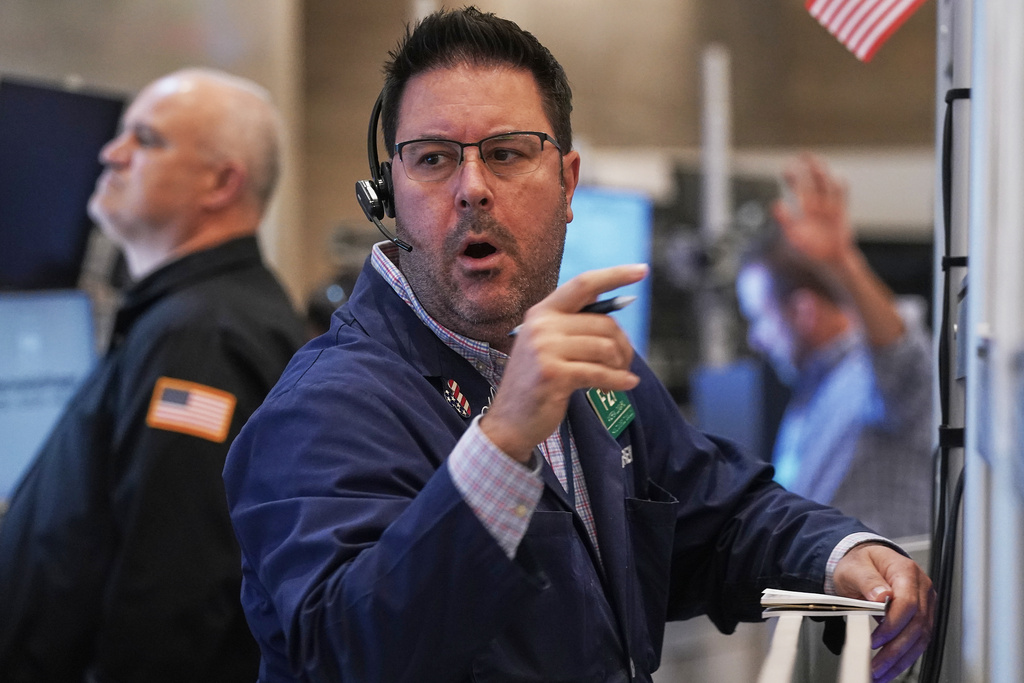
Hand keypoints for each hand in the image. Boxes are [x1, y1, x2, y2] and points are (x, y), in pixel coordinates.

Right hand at [480, 264, 647, 461]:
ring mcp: (545, 349)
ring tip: (619, 376)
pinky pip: (601, 373)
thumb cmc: (537, 382)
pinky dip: (619, 381)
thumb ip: (576, 325)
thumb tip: (618, 307)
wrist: (510, 421)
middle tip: (625, 363)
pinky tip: (626, 385)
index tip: (642, 271)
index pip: (583, 284)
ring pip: (606, 348)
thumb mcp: (548, 345)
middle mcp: (542, 325)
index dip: (615, 275)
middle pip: (604, 323)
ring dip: (621, 365)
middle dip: (623, 345)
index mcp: (542, 312)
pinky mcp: (554, 374)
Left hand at [772, 153, 854, 270]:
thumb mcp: (793, 237)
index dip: (792, 176)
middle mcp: (814, 205)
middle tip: (803, 154)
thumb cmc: (808, 250)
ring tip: (817, 163)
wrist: (829, 259)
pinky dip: (841, 187)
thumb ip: (785, 220)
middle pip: (811, 181)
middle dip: (807, 167)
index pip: (796, 187)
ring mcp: (828, 207)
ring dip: (822, 173)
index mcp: (800, 209)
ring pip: (826, 184)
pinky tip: (839, 178)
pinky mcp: (841, 211)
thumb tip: (775, 204)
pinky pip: (842, 196)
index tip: (788, 166)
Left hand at [832, 543, 935, 681]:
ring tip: (881, 673)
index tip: (876, 640)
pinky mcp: (921, 617)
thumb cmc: (860, 562)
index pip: (908, 603)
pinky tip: (891, 667)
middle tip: (876, 665)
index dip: (893, 625)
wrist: (864, 562)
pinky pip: (918, 640)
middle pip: (917, 624)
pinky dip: (904, 657)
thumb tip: (880, 595)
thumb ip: (867, 580)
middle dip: (896, 649)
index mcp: (906, 571)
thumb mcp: (855, 566)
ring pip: (921, 637)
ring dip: (901, 659)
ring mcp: (925, 603)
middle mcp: (921, 588)